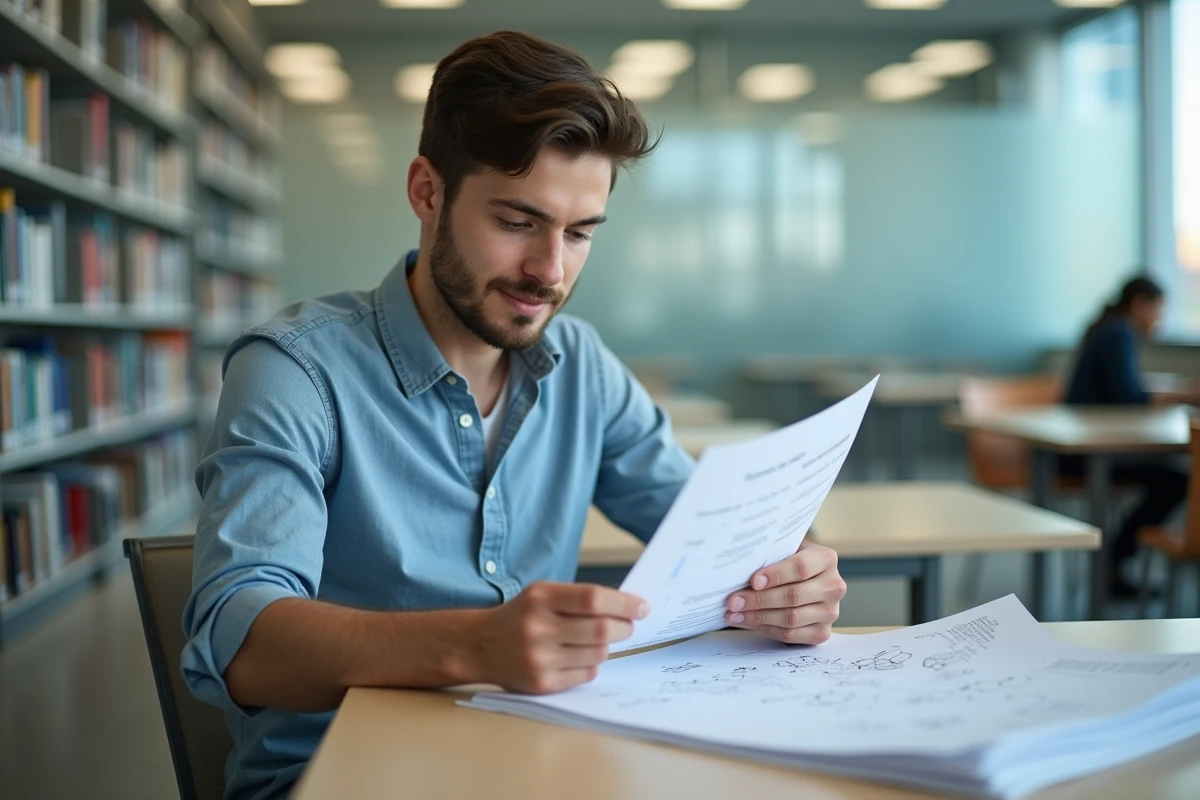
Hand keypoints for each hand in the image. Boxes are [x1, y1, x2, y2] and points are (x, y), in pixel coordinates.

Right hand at [471, 581, 648, 693]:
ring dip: (606, 647)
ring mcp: (539, 658)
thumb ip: (579, 598)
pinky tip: (577, 657)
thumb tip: (628, 607)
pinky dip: (590, 665)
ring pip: (598, 654)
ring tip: (594, 641)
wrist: (478, 645)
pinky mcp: (541, 683)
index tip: (642, 607)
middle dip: (624, 628)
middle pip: (602, 629)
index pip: (594, 598)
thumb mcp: (542, 594)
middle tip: (627, 626)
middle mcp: (538, 628)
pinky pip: (586, 675)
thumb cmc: (520, 616)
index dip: (624, 603)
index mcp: (540, 598)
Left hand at [724, 540, 845, 644]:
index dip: (776, 575)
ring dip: (758, 617)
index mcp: (826, 559)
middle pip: (794, 596)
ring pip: (791, 618)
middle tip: (733, 601)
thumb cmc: (787, 561)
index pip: (801, 567)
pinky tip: (747, 621)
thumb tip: (738, 570)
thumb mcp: (783, 551)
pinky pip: (791, 635)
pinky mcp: (822, 632)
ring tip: (734, 613)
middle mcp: (834, 586)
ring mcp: (830, 612)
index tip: (753, 581)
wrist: (804, 580)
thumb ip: (769, 556)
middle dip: (759, 600)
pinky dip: (766, 629)